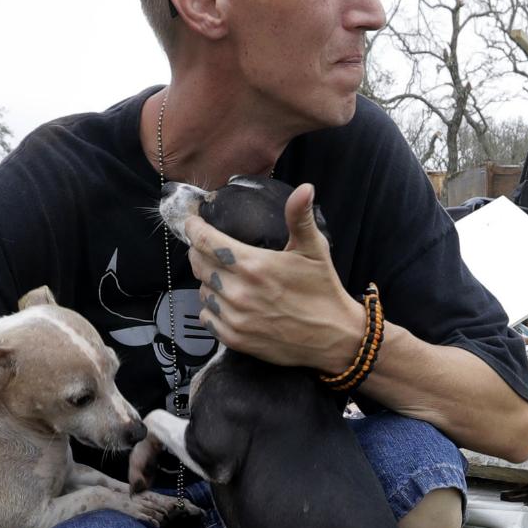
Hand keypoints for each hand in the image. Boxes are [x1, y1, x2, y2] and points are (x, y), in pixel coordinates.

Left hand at [183, 182, 364, 370]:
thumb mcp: (315, 250)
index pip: (205, 241)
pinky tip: (226, 302)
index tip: (193, 222)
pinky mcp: (235, 339)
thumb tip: (305, 188)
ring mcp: (235, 318)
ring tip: (223, 276)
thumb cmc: (323, 290)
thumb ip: (300, 217)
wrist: (334, 337)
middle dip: (199, 252)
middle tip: (209, 248)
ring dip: (208, 281)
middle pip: (198, 264)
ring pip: (202, 291)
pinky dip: (211, 308)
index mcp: (254, 265)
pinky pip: (207, 317)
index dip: (194, 228)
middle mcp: (239, 292)